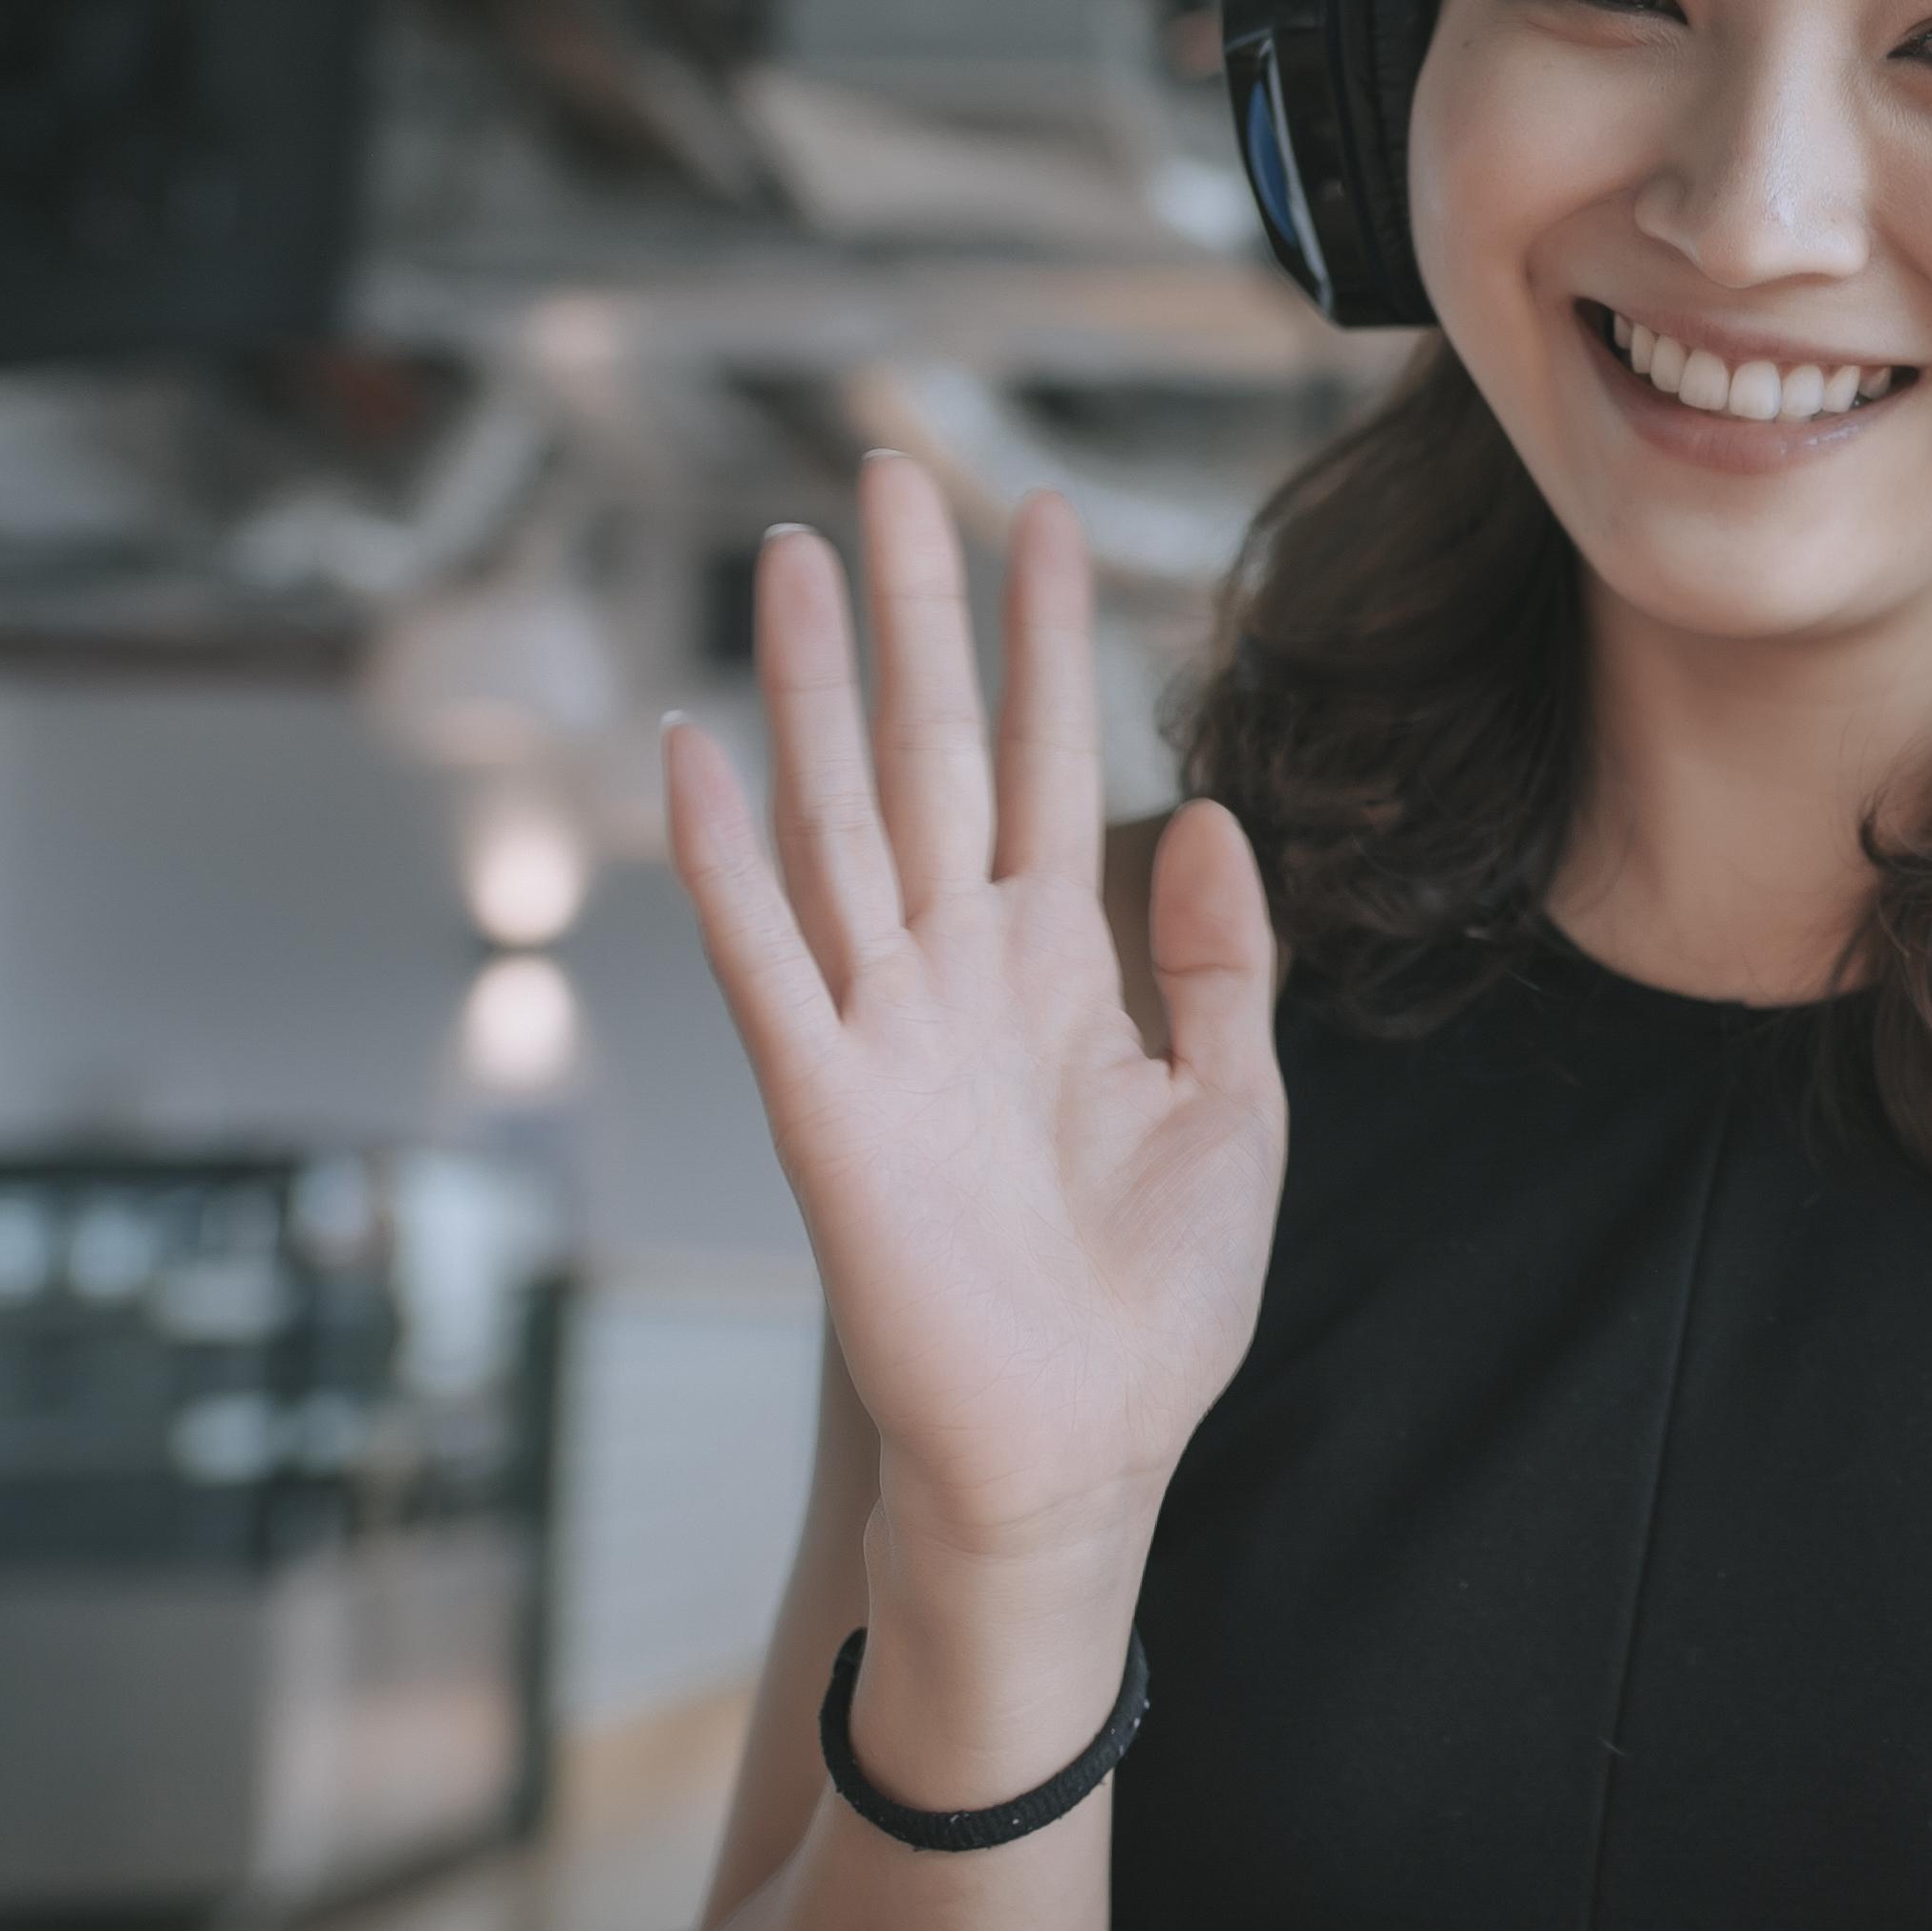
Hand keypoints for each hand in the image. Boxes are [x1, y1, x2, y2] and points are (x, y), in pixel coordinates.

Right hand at [664, 465, 1282, 1759]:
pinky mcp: (824, 1103)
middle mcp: (954, 974)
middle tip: (890, 472)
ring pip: (838, 818)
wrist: (1082, 1459)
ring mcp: (881, 1029)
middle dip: (914, 615)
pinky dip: (721, 857)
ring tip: (798, 556)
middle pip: (924, 753)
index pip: (1039, 763)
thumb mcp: (1234, 1110)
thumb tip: (1206, 811)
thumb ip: (1220, 962)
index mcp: (1054, 971)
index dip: (1042, 644)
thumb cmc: (1151, 1311)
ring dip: (814, 687)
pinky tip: (696, 748)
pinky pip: (763, 958)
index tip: (1045, 519)